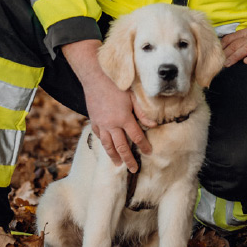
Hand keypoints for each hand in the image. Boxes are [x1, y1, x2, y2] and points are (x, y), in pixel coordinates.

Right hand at [62, 39, 155, 171]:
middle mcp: (112, 124)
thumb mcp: (133, 96)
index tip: (149, 153)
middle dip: (128, 159)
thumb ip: (143, 112)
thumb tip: (153, 125)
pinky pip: (99, 135)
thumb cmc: (117, 84)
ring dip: (114, 156)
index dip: (144, 146)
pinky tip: (106, 147)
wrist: (96, 76)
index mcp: (124, 118)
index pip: (136, 136)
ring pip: (108, 144)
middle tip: (133, 169)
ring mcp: (101, 124)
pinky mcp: (94, 120)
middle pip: (121, 146)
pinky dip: (103, 143)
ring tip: (118, 164)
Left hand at [221, 27, 246, 66]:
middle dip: (226, 53)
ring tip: (227, 64)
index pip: (230, 38)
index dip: (222, 46)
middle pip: (236, 44)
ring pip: (246, 49)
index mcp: (246, 32)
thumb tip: (224, 46)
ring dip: (235, 56)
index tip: (215, 54)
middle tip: (218, 62)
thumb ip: (239, 39)